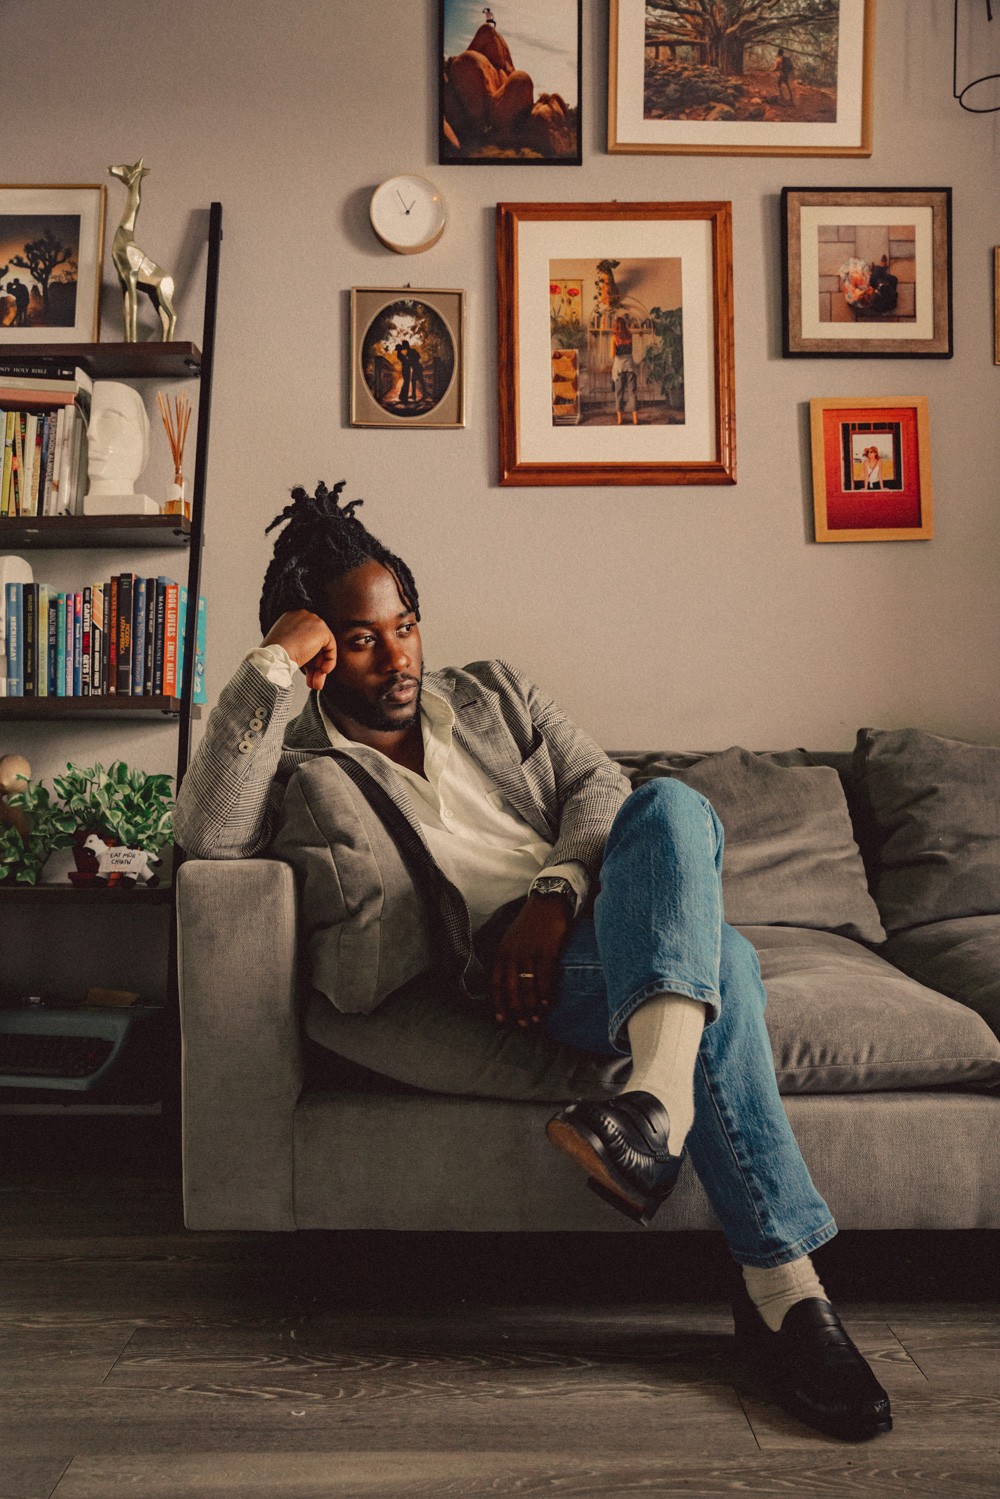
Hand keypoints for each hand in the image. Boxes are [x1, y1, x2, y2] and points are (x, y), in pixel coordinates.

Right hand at [262, 609, 336, 690]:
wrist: (274, 658)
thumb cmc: (274, 658)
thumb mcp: (286, 649)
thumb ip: (300, 650)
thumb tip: (315, 663)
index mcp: (291, 618)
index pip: (304, 639)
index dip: (307, 658)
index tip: (305, 672)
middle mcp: (302, 615)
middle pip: (314, 643)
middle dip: (314, 666)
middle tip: (313, 682)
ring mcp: (313, 621)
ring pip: (322, 647)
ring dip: (320, 668)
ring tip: (316, 684)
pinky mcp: (321, 630)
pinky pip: (331, 647)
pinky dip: (329, 661)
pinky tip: (323, 672)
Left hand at [491, 893, 570, 1027]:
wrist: (547, 903)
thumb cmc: (530, 925)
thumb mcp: (511, 940)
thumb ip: (508, 960)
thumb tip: (509, 985)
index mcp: (502, 952)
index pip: (495, 983)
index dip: (498, 1003)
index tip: (502, 1019)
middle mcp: (512, 954)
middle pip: (511, 989)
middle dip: (516, 1010)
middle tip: (523, 1024)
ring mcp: (529, 953)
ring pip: (528, 987)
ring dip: (532, 1006)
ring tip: (537, 1018)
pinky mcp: (546, 951)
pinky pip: (545, 978)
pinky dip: (545, 994)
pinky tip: (547, 1004)